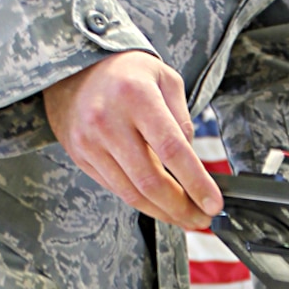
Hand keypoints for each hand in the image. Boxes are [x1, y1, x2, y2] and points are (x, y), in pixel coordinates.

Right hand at [43, 50, 222, 231]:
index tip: (213, 203)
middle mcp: (108, 121)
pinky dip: (141, 202)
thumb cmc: (127, 73)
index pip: (172, 149)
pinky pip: (116, 189)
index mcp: (136, 96)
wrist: (74, 69)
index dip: (196, 182)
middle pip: (150, 181)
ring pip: (131, 193)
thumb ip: (182, 119)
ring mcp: (90, 142)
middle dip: (181, 208)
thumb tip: (192, 163)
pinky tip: (160, 205)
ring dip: (163, 213)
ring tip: (185, 218)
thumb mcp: (165, 79)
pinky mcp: (81, 156)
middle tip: (202, 219)